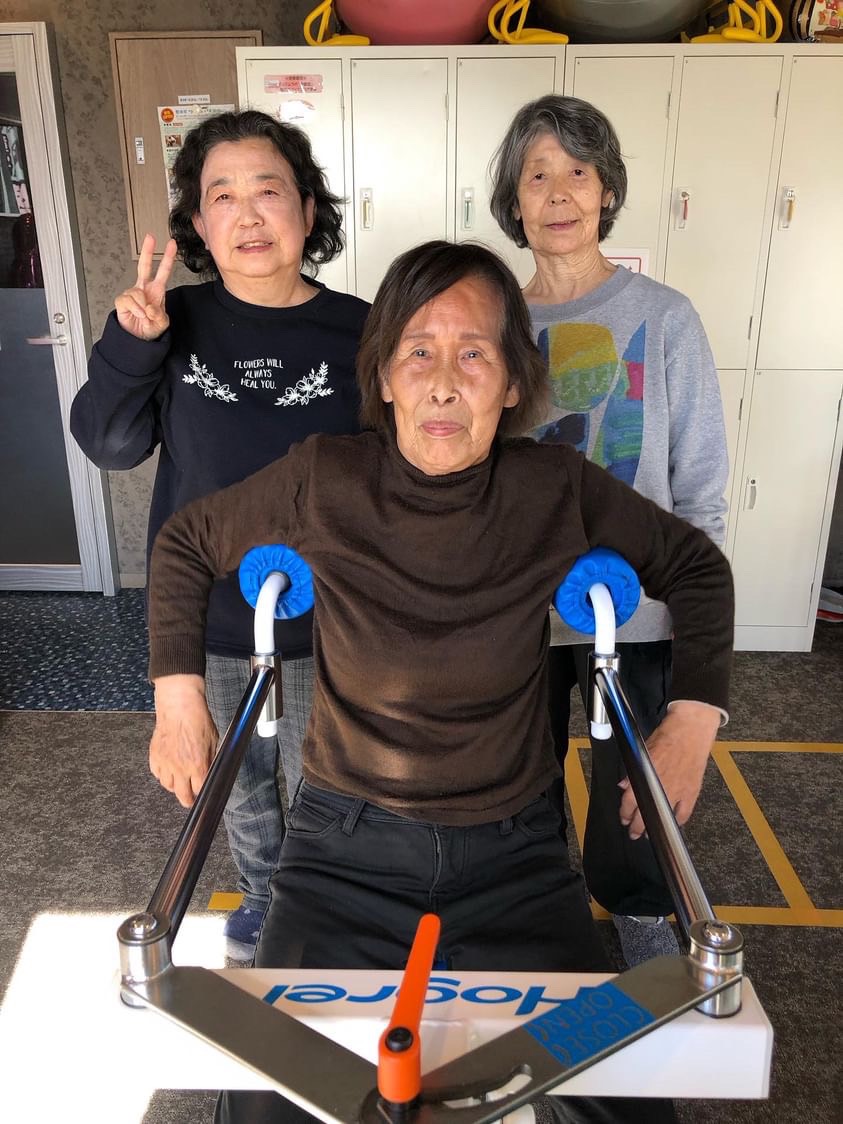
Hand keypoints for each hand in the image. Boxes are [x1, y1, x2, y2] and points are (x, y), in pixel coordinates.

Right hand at [115, 233, 177, 339]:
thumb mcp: (162, 324)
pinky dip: (135, 310)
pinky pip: (129, 300)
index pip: (163, 271)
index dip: (168, 258)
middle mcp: (144, 288)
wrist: (137, 338)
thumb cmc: (150, 327)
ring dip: (143, 307)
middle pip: (144, 266)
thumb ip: (159, 316)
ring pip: (138, 293)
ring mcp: (132, 293)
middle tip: (150, 236)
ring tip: (145, 316)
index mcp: (157, 291)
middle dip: (147, 251)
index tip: (172, 244)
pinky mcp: (122, 300)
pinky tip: (137, 315)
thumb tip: (150, 307)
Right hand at [150, 674, 217, 806]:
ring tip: (180, 781)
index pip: (201, 791)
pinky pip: (157, 774)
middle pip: (182, 795)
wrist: (179, 705)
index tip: (203, 797)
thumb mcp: (213, 740)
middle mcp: (180, 767)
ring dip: (175, 786)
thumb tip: (213, 772)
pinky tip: (169, 770)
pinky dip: (162, 775)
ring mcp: (165, 762)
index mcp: (198, 764)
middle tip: (190, 799)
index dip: (203, 795)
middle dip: (188, 800)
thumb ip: (211, 759)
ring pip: (168, 786)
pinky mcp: (154, 756)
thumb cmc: (198, 719)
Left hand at [618, 701, 720, 838]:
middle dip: (636, 827)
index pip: (630, 802)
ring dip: (655, 827)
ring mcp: (678, 792)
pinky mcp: (692, 792)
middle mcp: (660, 788)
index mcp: (645, 776)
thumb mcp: (643, 751)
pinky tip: (673, 823)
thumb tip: (625, 784)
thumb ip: (633, 771)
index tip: (624, 818)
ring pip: (663, 818)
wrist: (691, 730)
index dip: (625, 813)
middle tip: (634, 832)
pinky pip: (684, 814)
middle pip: (644, 815)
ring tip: (649, 833)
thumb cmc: (667, 736)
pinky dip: (678, 820)